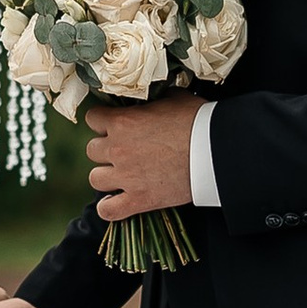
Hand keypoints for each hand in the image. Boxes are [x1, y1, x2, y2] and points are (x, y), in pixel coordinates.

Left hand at [87, 94, 200, 222]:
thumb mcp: (176, 98)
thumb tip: (158, 96)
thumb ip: (157, 99)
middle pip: (92, 150)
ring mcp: (126, 176)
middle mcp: (118, 148)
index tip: (114, 125)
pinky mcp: (139, 200)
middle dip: (106, 149)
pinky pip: (108, 210)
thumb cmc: (198, 121)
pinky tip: (119, 202)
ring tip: (122, 175)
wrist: (215, 151)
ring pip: (95, 178)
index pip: (92, 119)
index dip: (103, 122)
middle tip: (124, 150)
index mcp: (123, 122)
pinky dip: (110, 208)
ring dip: (107, 176)